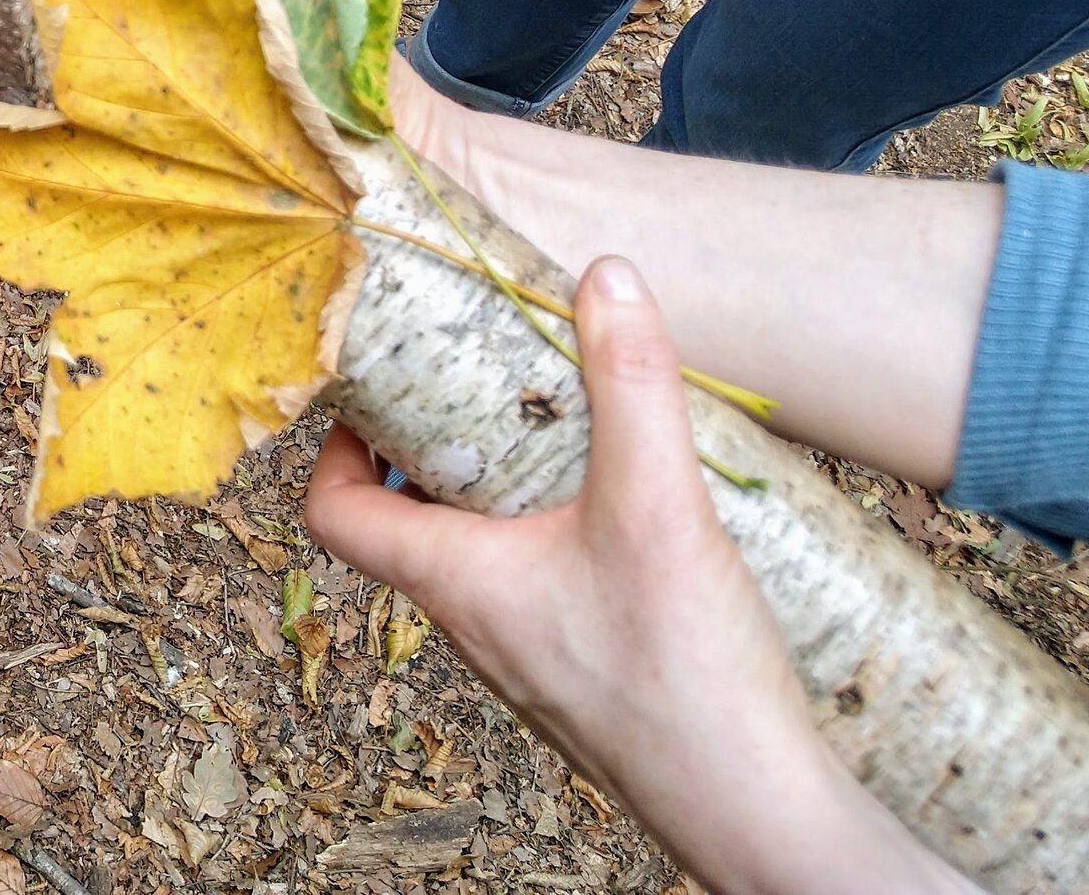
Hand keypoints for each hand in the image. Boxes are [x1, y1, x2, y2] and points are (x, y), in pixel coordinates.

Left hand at [307, 259, 956, 890]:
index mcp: (452, 582)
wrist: (756, 814)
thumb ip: (631, 383)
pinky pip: (539, 590)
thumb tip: (604, 275)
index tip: (371, 389)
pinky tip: (627, 510)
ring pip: (478, 558)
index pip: (335, 515)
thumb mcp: (657, 503)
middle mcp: (473, 624)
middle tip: (479, 385)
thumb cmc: (684, 675)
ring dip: (497, 491)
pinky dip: (555, 536)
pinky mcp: (584, 677)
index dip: (332, 447)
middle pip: (408, 525)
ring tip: (555, 432)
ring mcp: (527, 657)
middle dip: (431, 448)